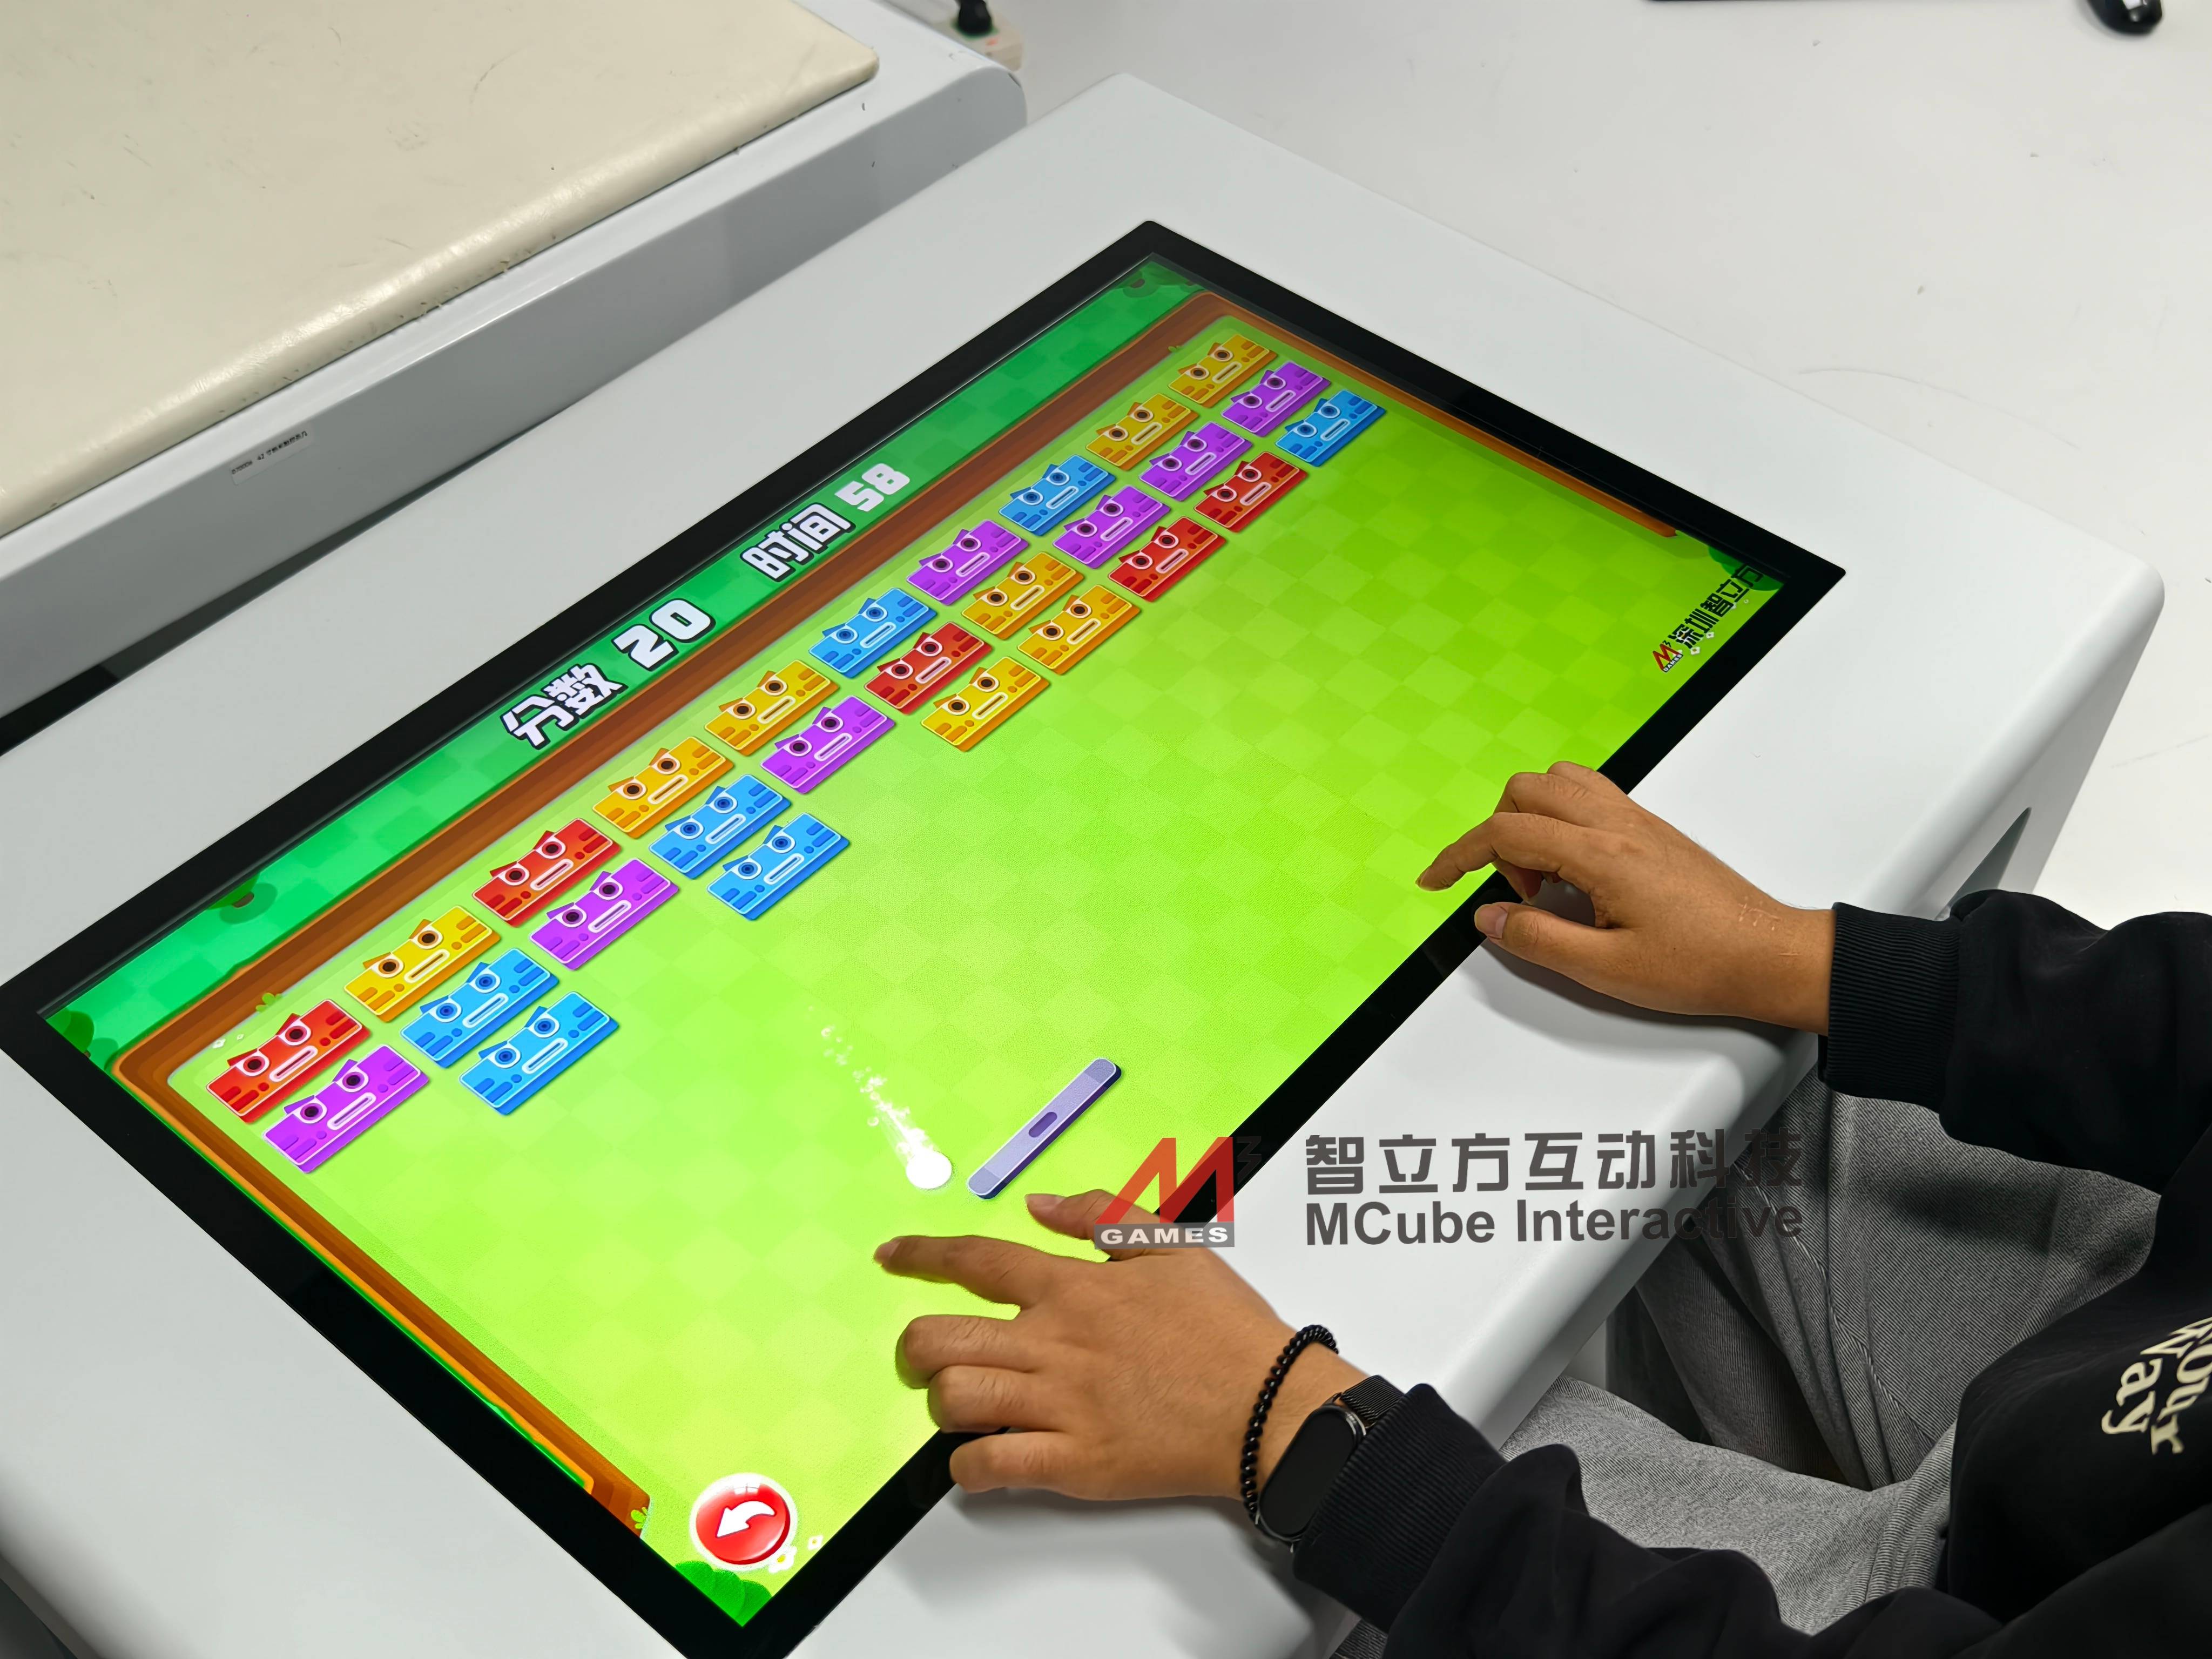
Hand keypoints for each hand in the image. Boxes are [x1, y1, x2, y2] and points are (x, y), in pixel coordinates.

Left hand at [878, 1190, 1363, 1500]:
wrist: (1271, 1406)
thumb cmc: (1226, 1329)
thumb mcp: (1172, 1244)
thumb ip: (1100, 1215)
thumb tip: (1036, 1203)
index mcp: (1075, 1288)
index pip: (977, 1260)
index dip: (923, 1255)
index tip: (892, 1256)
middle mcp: (1056, 1343)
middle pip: (941, 1337)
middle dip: (913, 1348)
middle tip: (924, 1358)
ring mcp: (1062, 1406)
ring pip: (955, 1400)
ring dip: (942, 1404)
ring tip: (961, 1406)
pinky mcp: (1075, 1462)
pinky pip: (990, 1465)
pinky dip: (969, 1466)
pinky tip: (981, 1457)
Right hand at [1415, 761, 1831, 1032]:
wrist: (1768, 956)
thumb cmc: (1701, 965)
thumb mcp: (1605, 970)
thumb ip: (1538, 940)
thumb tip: (1490, 917)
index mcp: (1601, 854)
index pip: (1507, 831)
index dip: (1459, 854)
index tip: (1436, 880)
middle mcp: (1618, 824)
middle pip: (1527, 790)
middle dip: (1500, 836)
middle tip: (1518, 894)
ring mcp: (1638, 821)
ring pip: (1560, 783)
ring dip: (1533, 821)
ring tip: (1545, 879)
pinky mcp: (1652, 830)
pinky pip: (1591, 796)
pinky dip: (1563, 820)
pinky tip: (1574, 870)